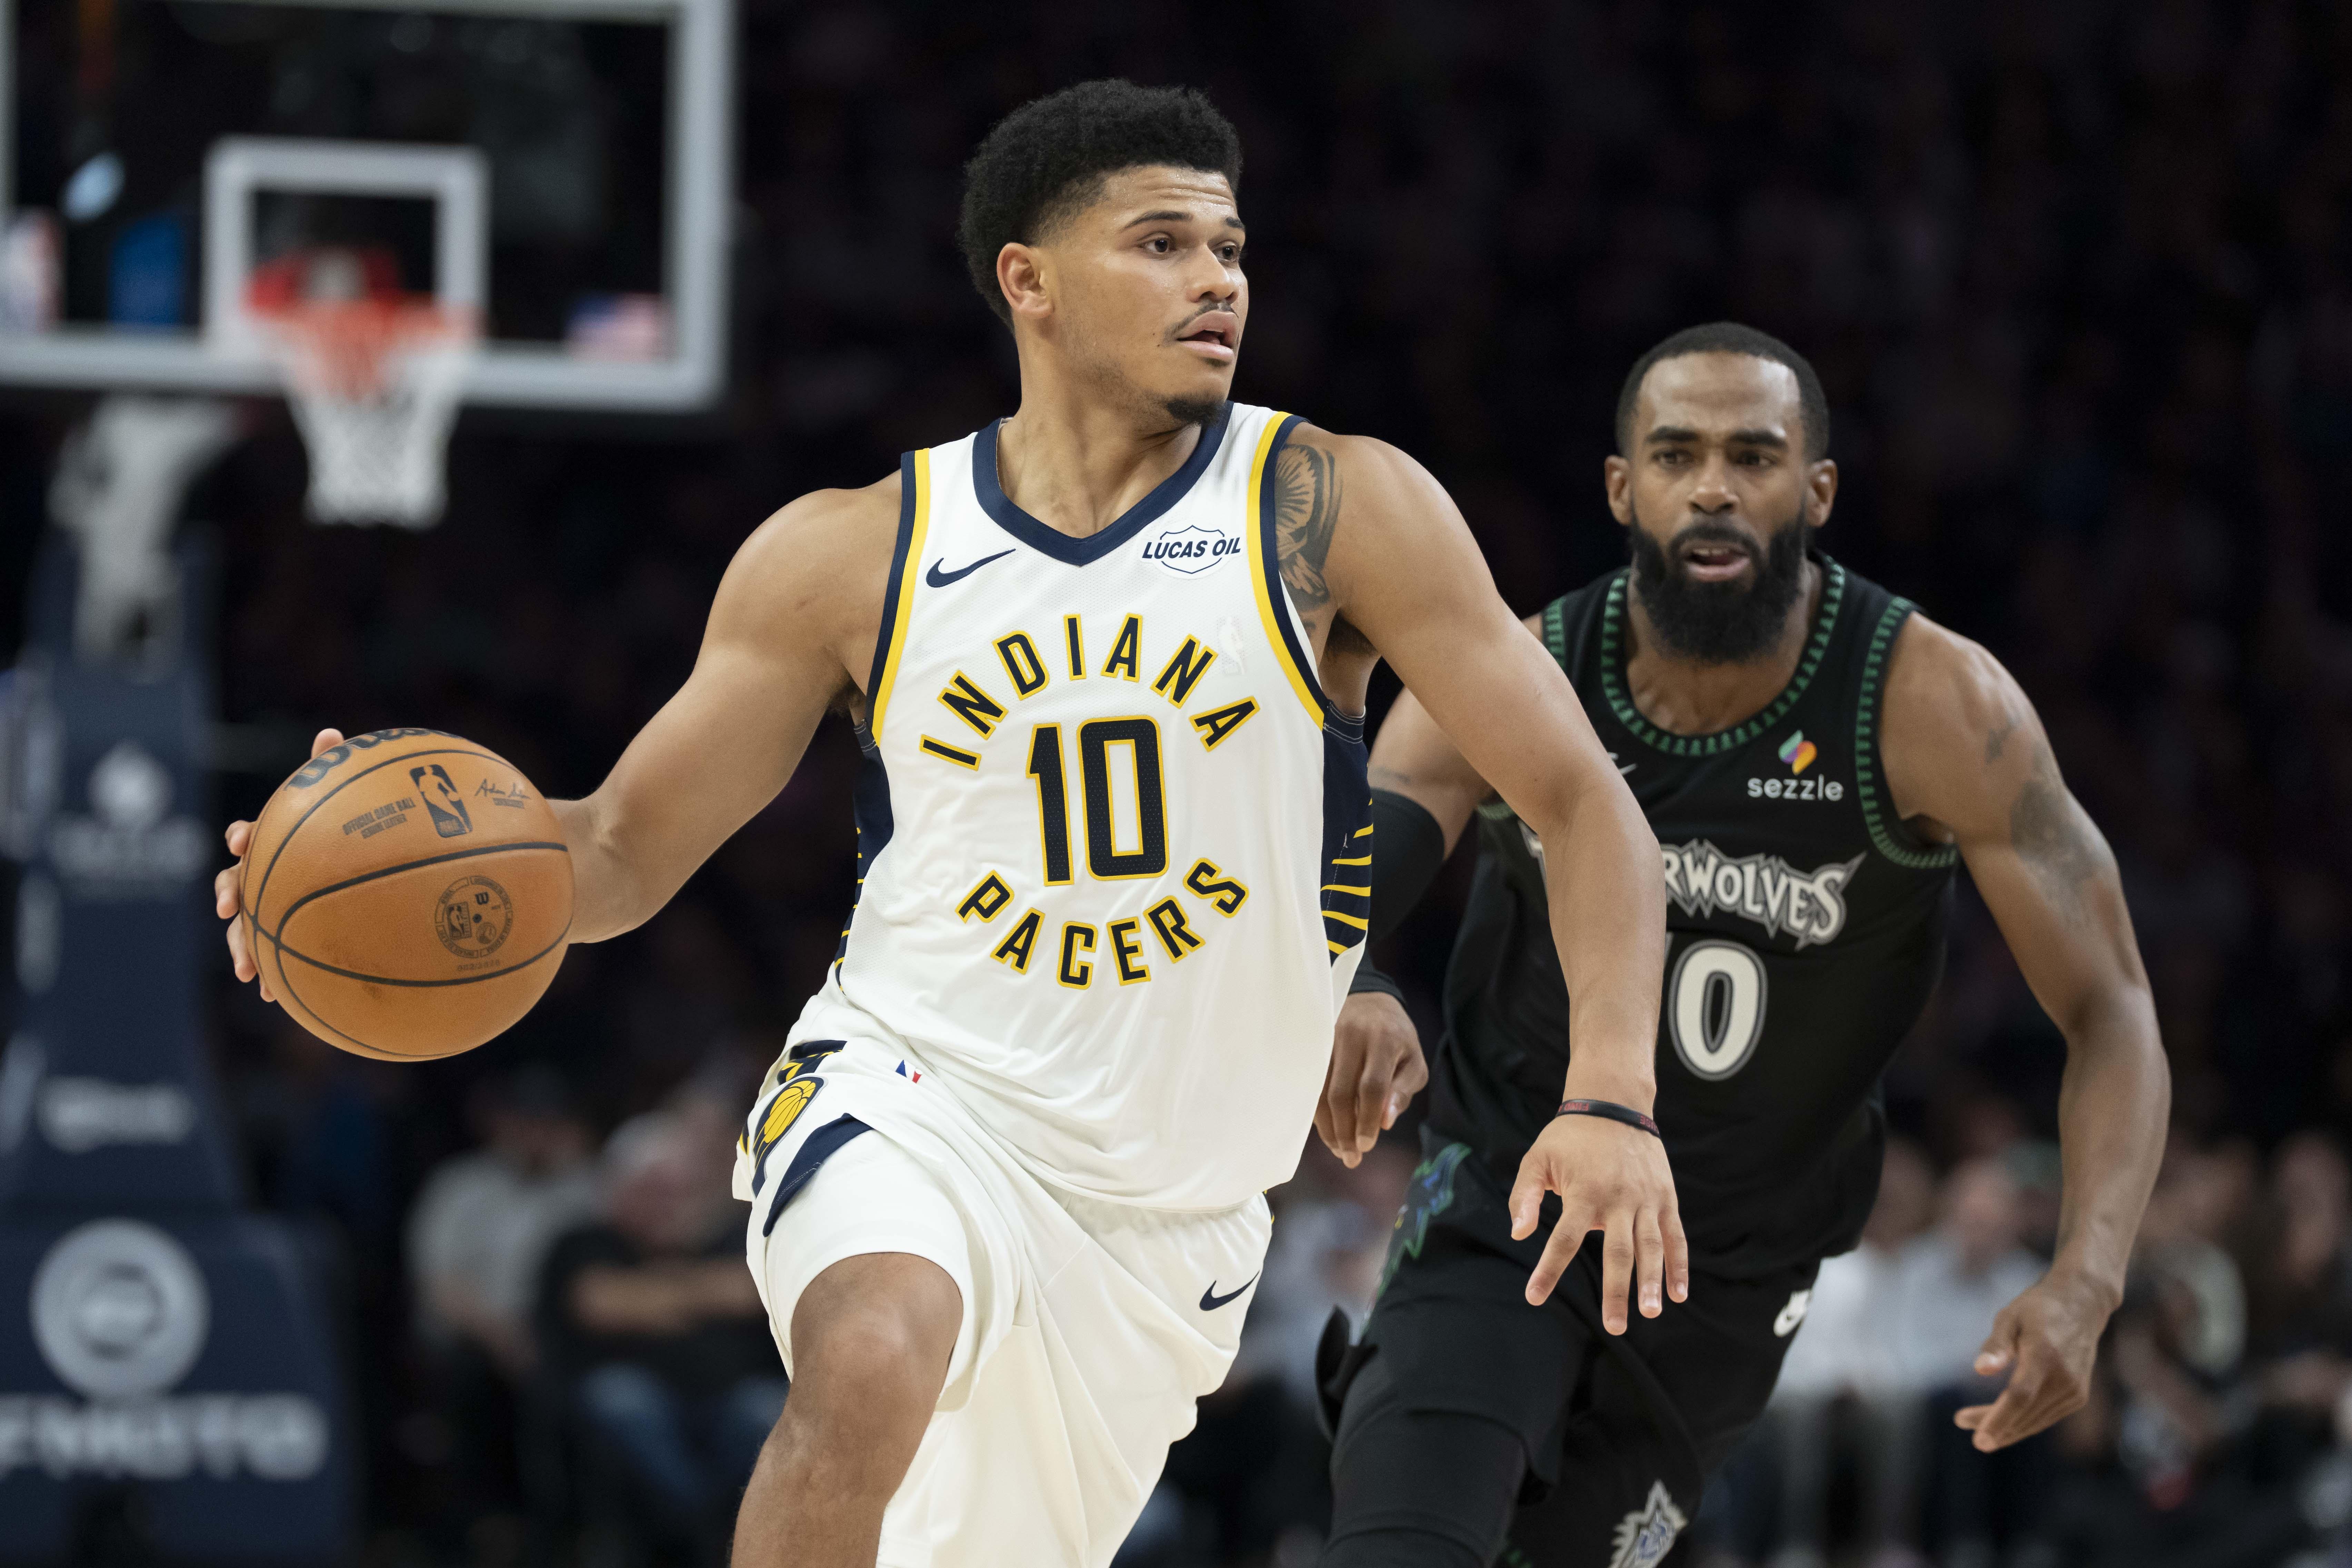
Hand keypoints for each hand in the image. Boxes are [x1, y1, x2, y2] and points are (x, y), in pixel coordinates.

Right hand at [216, 727, 343, 1004]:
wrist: (356, 887)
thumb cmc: (338, 837)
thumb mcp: (337, 807)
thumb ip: (329, 771)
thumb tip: (328, 731)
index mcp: (273, 844)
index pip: (248, 834)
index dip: (242, 836)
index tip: (242, 841)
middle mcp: (262, 875)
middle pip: (233, 883)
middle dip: (228, 896)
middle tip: (229, 907)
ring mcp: (267, 908)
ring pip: (242, 927)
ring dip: (240, 946)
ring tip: (247, 970)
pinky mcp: (279, 938)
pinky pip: (266, 957)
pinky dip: (267, 973)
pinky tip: (273, 996)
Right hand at [1317, 990, 1428, 1167]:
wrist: (1370, 1001)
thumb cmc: (1397, 1039)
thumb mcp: (1414, 1062)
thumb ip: (1402, 1091)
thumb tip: (1384, 1123)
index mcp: (1383, 1040)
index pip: (1371, 1087)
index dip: (1366, 1120)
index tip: (1366, 1147)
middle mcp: (1351, 1037)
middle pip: (1340, 1092)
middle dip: (1344, 1131)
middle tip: (1350, 1158)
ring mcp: (1327, 1039)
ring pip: (1319, 1091)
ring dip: (1327, 1126)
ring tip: (1339, 1150)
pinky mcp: (1312, 1045)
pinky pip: (1309, 1084)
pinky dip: (1317, 1111)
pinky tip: (1327, 1129)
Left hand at [1509, 1108, 1685, 1329]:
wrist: (1614, 1103)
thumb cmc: (1569, 1137)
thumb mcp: (1537, 1158)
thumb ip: (1524, 1196)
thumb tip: (1519, 1234)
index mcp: (1584, 1193)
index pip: (1564, 1239)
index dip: (1549, 1270)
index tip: (1534, 1298)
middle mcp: (1618, 1199)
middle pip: (1618, 1252)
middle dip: (1616, 1291)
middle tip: (1615, 1327)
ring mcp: (1646, 1199)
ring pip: (1651, 1247)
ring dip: (1652, 1281)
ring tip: (1651, 1312)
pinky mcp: (1665, 1198)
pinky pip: (1674, 1237)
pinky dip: (1679, 1265)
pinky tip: (1678, 1294)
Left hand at [1954, 1271, 2112, 1450]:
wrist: (2082, 1305)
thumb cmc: (2038, 1308)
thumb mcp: (2010, 1316)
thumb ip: (1996, 1344)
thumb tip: (1980, 1370)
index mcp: (2045, 1357)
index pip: (2020, 1397)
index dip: (1998, 1420)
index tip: (1978, 1439)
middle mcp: (2064, 1379)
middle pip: (2024, 1414)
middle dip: (1993, 1426)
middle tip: (1961, 1421)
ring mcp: (2074, 1390)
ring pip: (2035, 1420)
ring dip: (2006, 1428)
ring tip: (1973, 1425)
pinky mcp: (2078, 1396)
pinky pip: (2046, 1416)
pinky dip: (2024, 1422)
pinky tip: (2002, 1420)